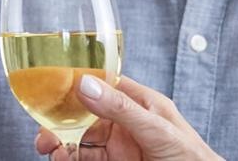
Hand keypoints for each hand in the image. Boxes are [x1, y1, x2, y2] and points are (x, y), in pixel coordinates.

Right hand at [33, 76, 223, 160]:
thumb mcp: (157, 129)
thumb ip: (122, 108)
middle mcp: (126, 120)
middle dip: (60, 120)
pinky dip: (69, 158)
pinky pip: (85, 158)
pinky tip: (61, 158)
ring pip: (80, 138)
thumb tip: (86, 84)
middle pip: (84, 113)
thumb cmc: (193, 158)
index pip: (102, 83)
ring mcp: (120, 144)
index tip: (51, 90)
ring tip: (50, 150)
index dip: (75, 85)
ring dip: (61, 142)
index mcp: (140, 101)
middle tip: (44, 133)